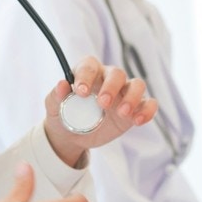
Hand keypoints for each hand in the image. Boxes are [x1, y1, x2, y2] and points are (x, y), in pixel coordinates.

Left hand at [43, 56, 157, 166]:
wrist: (72, 136)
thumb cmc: (62, 114)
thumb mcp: (53, 107)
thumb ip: (56, 95)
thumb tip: (62, 84)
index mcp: (87, 73)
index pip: (90, 65)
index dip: (86, 76)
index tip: (81, 92)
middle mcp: (108, 79)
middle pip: (117, 73)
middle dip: (111, 87)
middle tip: (103, 103)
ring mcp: (123, 93)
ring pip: (137, 84)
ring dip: (132, 97)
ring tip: (123, 113)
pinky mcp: (134, 109)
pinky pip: (148, 104)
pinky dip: (147, 110)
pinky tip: (138, 121)